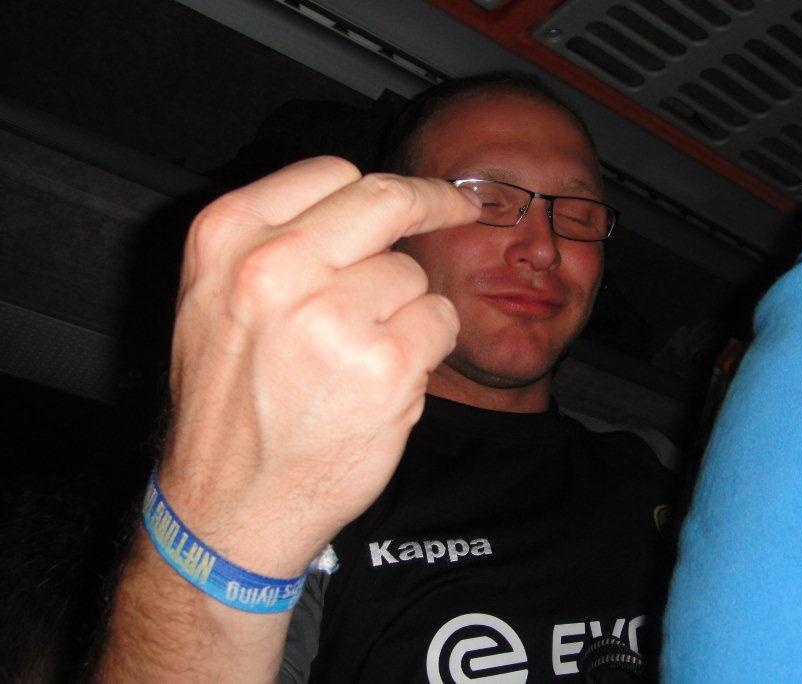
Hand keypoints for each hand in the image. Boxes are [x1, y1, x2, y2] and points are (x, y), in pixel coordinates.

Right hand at [158, 156, 480, 577]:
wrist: (230, 505)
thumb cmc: (228, 406)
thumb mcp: (215, 300)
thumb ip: (276, 241)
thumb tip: (362, 205)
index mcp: (227, 240)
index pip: (330, 174)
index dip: (382, 185)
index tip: (415, 192)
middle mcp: (276, 267)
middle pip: (385, 201)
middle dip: (434, 201)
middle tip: (461, 207)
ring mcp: (334, 316)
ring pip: (414, 275)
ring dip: (405, 310)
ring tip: (358, 359)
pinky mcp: (386, 365)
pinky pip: (440, 321)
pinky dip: (426, 348)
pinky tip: (383, 381)